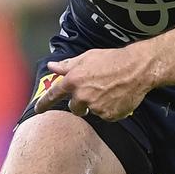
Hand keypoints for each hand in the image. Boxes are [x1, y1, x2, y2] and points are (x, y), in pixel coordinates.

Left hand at [34, 45, 153, 119]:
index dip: (44, 103)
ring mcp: (95, 107)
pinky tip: (117, 97)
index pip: (54, 95)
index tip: (38, 110)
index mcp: (73, 81)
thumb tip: (51, 66)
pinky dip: (109, 109)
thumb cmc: (111, 59)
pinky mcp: (108, 115)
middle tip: (94, 91)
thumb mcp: (87, 57)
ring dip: (96, 105)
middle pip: (74, 108)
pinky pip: (105, 116)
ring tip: (109, 91)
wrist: (137, 69)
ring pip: (91, 111)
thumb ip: (67, 65)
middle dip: (81, 103)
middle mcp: (82, 96)